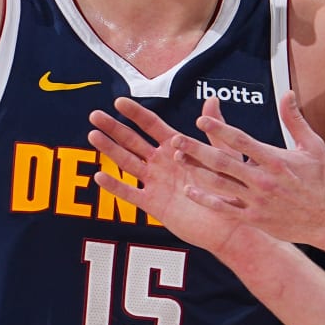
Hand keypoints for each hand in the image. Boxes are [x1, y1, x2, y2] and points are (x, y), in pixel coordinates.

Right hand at [89, 97, 250, 257]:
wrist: (231, 224)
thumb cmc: (231, 189)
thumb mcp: (224, 156)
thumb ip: (214, 130)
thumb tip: (211, 100)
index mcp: (177, 148)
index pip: (151, 125)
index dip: (135, 114)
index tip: (119, 101)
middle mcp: (163, 163)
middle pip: (132, 141)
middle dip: (114, 128)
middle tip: (95, 115)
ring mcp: (156, 183)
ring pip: (127, 163)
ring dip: (109, 150)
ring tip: (93, 135)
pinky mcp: (153, 205)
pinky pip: (130, 194)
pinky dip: (115, 186)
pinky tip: (99, 176)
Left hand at [186, 90, 324, 246]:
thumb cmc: (322, 181)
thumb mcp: (313, 146)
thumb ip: (295, 120)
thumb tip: (288, 93)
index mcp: (275, 159)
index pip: (241, 140)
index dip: (219, 129)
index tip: (201, 120)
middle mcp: (263, 179)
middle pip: (223, 161)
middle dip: (196, 149)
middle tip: (175, 139)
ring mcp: (257, 200)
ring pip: (219, 184)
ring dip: (195, 171)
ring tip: (177, 160)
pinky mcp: (255, 218)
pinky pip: (224, 208)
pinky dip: (206, 199)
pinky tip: (189, 189)